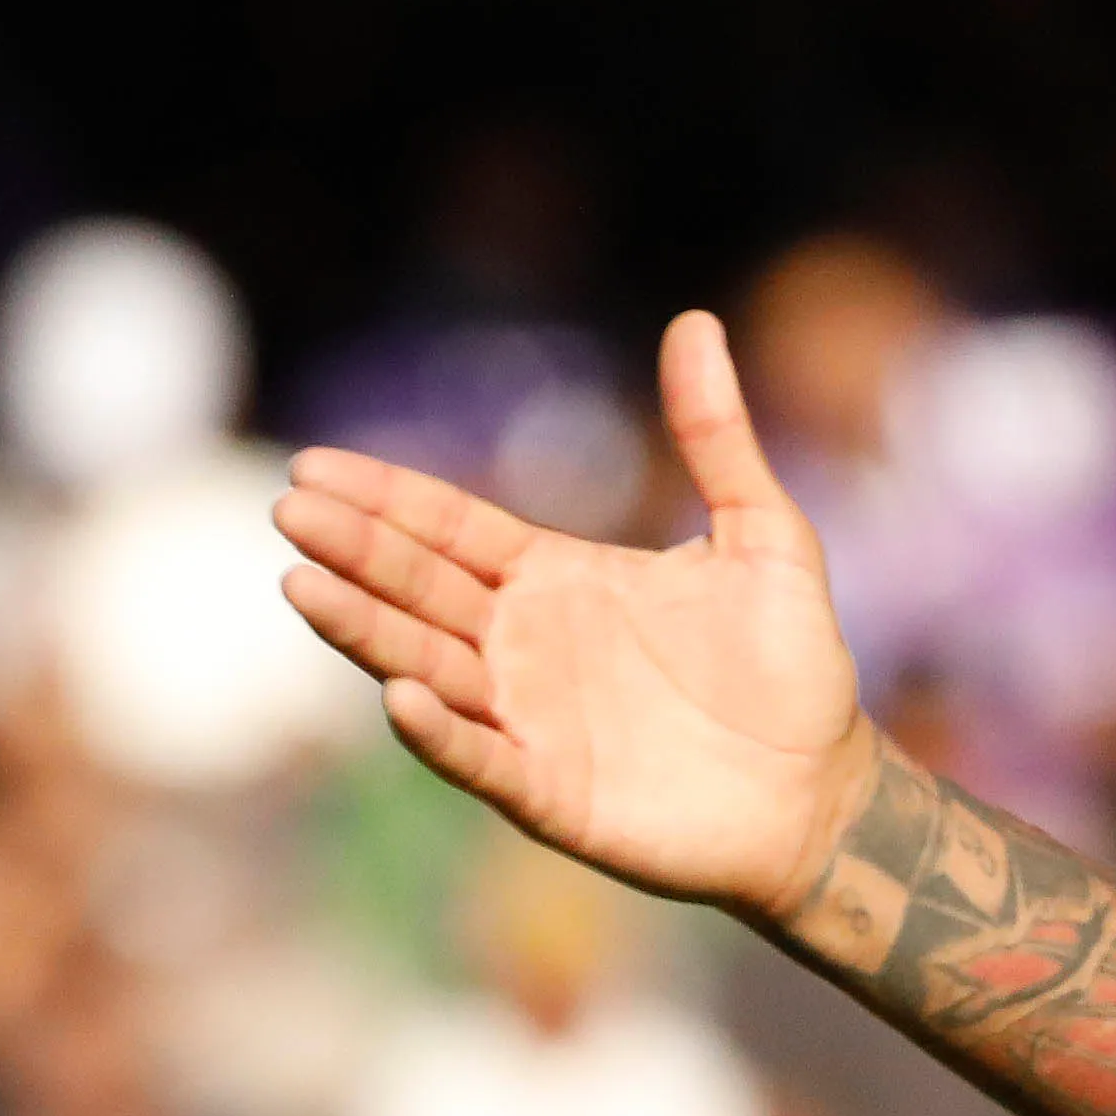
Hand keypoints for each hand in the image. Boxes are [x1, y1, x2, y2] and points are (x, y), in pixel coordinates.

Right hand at [270, 310, 872, 915]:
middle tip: (288, 511)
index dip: (386, 499)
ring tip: (301, 583)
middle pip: (420, 587)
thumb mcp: (763, 535)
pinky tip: (400, 696)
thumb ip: (717, 437)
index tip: (312, 466)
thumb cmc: (794, 665)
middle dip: (355, 549)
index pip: (451, 528)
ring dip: (365, 629)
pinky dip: (440, 733)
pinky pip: (482, 758)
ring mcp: (531, 719)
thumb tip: (698, 322)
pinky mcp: (553, 793)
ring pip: (427, 664)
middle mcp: (526, 645)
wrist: (827, 787)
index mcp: (558, 578)